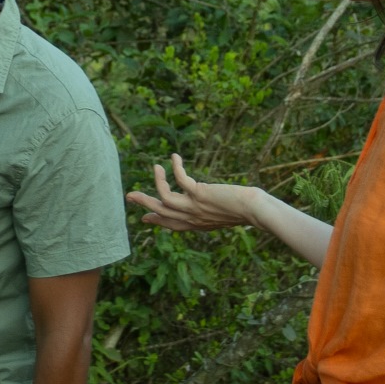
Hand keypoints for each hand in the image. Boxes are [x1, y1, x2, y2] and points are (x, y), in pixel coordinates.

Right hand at [127, 155, 256, 233]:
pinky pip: (180, 180)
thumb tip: (212, 203)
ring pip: (164, 199)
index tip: (145, 218)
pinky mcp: (199, 194)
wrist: (254, 211)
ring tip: (155, 167)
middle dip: (145, 203)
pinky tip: (174, 158)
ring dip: (157, 182)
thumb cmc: (246, 211)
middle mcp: (192, 218)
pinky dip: (175, 168)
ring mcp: (194, 207)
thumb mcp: (224, 214)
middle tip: (130, 195)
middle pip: (161, 213)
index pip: (172, 225)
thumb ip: (213, 211)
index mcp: (197, 224)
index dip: (157, 221)